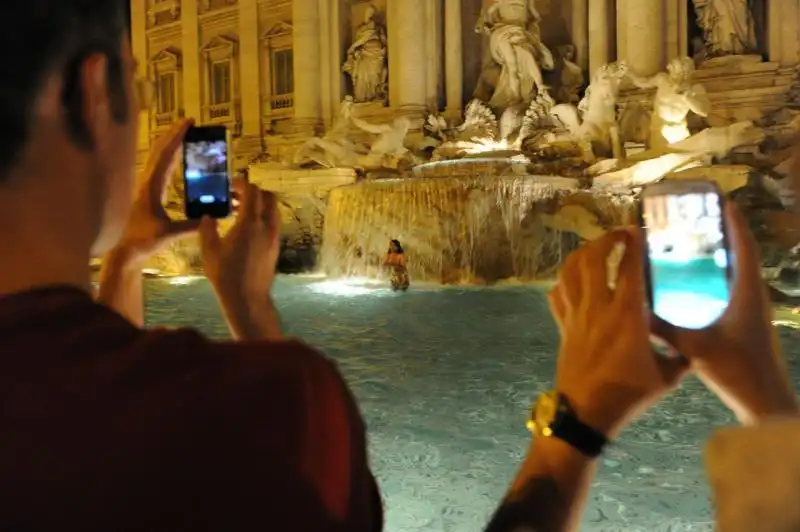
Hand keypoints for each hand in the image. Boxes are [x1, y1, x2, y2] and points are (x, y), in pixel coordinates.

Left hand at [112, 119, 198, 264]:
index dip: (177, 137)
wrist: (124, 250)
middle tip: (190, 122)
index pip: (166, 155)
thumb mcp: (168, 234)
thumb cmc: (142, 241)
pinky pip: (160, 168)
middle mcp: (147, 181)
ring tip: (185, 134)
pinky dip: (169, 157)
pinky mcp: (148, 192)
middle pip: (161, 150)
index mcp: (152, 186)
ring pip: (159, 157)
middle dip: (175, 134)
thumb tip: (213, 219)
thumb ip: (190, 226)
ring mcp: (146, 185)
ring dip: (171, 143)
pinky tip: (176, 157)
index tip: (189, 123)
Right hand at [199, 178, 280, 303]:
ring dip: (258, 206)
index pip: (252, 192)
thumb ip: (207, 229)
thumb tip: (207, 216)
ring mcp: (274, 238)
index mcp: (250, 224)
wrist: (248, 299)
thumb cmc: (226, 276)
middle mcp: (267, 228)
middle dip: (253, 192)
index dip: (241, 184)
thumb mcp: (209, 251)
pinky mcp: (275, 247)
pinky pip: (272, 224)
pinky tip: (244, 229)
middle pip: (268, 197)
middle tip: (235, 196)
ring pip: (272, 211)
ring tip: (237, 212)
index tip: (229, 186)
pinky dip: (261, 218)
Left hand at [549, 229, 687, 438]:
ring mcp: (576, 316)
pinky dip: (564, 281)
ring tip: (596, 248)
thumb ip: (680, 357)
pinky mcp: (563, 327)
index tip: (641, 231)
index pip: (631, 268)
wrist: (584, 413)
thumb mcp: (665, 378)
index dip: (635, 244)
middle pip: (594, 259)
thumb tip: (692, 348)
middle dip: (606, 239)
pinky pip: (557, 295)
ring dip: (582, 253)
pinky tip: (573, 279)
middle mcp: (598, 308)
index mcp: (627, 315)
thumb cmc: (627, 396)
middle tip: (619, 234)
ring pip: (571, 271)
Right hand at [652, 203, 796, 423]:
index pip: (744, 247)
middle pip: (742, 254)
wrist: (765, 402)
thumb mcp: (694, 347)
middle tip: (700, 217)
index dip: (734, 222)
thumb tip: (631, 309)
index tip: (721, 200)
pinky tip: (699, 281)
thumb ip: (662, 328)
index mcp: (747, 292)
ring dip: (723, 254)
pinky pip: (734, 288)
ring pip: (740, 272)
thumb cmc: (736, 371)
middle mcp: (754, 295)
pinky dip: (720, 276)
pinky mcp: (749, 322)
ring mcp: (753, 309)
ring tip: (698, 241)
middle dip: (725, 233)